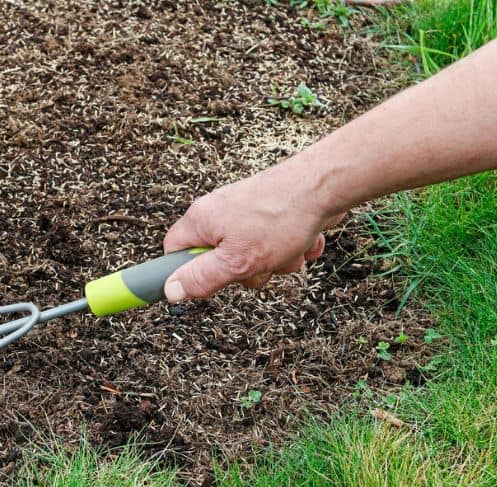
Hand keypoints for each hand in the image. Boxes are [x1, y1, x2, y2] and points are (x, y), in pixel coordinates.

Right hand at [163, 160, 344, 301]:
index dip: (187, 271)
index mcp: (202, 219)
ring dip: (275, 261)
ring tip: (289, 250)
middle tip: (258, 267)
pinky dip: (293, 246)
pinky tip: (305, 239)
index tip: (208, 282)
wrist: (325, 185)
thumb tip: (171, 291)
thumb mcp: (236, 262)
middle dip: (244, 271)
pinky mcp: (272, 210)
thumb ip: (202, 279)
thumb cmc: (281, 217)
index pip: (175, 250)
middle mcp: (220, 210)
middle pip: (218, 257)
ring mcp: (247, 210)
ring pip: (252, 253)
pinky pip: (276, 241)